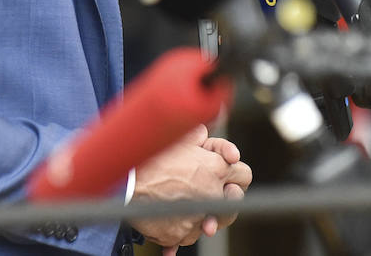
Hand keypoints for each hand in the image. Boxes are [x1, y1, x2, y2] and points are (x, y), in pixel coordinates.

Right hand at [129, 125, 251, 253]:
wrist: (126, 183)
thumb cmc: (151, 156)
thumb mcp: (178, 138)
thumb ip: (197, 137)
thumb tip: (203, 134)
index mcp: (216, 168)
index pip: (244, 174)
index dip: (237, 175)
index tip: (228, 177)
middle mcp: (212, 194)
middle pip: (234, 204)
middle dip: (226, 199)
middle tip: (213, 196)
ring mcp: (198, 217)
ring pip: (211, 223)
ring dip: (204, 218)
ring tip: (188, 211)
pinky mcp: (180, 235)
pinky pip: (187, 237)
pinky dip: (180, 231)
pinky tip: (170, 223)